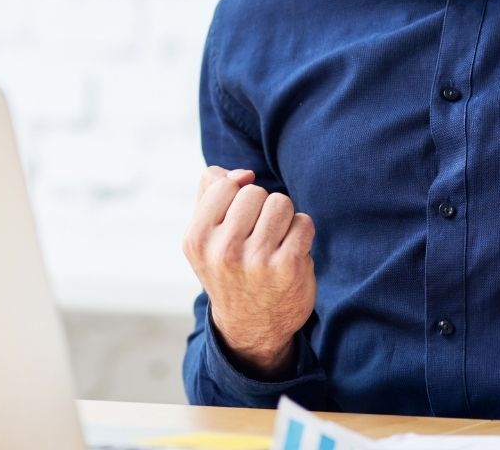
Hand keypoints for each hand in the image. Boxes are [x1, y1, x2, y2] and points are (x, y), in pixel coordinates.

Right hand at [182, 165, 316, 378]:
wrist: (251, 326)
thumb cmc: (228, 268)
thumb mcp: (204, 236)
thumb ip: (212, 192)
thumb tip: (244, 173)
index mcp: (196, 239)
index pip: (224, 184)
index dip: (236, 196)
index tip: (236, 221)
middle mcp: (223, 250)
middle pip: (254, 191)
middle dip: (260, 207)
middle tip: (256, 236)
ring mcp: (257, 260)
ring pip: (280, 202)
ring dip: (283, 218)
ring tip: (274, 241)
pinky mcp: (288, 266)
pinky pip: (303, 221)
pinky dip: (300, 233)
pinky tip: (290, 253)